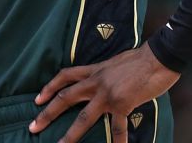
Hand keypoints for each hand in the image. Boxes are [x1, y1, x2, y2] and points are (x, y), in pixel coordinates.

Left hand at [29, 45, 179, 142]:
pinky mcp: (122, 104)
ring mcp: (107, 95)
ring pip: (84, 118)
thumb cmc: (140, 60)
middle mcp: (96, 82)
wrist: (158, 58)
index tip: (37, 99)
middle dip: (48, 113)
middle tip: (33, 127)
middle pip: (65, 98)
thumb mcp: (114, 63)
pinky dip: (118, 141)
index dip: (49, 87)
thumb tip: (99, 80)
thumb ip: (103, 74)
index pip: (64, 77)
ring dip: (71, 134)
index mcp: (93, 71)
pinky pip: (117, 128)